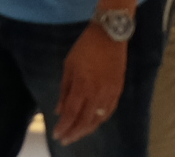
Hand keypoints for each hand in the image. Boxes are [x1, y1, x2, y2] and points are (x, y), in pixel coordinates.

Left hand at [56, 24, 126, 141]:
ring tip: (77, 134)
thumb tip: (60, 110)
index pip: (71, 114)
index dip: (64, 127)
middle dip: (73, 133)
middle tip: (65, 139)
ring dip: (86, 129)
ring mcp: (110, 93)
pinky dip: (100, 120)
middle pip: (85, 121)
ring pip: (98, 119)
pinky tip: (93, 122)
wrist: (109, 34)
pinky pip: (109, 111)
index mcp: (82, 86)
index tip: (56, 134)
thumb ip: (64, 90)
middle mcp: (97, 93)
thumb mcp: (68, 66)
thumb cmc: (85, 47)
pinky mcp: (118, 90)